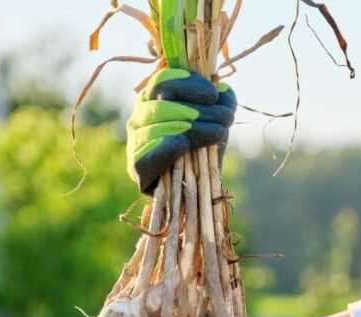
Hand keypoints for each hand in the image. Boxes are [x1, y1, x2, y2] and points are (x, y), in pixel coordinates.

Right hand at [125, 67, 236, 194]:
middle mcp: (138, 117)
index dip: (188, 84)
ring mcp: (134, 141)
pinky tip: (190, 145)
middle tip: (226, 117)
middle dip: (200, 109)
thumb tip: (225, 91)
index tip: (213, 94)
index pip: (162, 81)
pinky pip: (151, 151)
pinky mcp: (136, 167)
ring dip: (195, 127)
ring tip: (220, 132)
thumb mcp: (216, 122)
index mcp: (153, 99)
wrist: (198, 191)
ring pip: (159, 124)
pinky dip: (173, 146)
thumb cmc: (204, 152)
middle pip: (163, 102)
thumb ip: (221, 104)